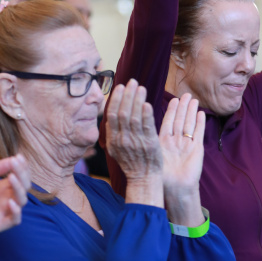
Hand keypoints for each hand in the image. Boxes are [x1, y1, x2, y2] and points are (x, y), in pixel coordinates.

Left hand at [0, 152, 29, 235]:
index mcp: (6, 186)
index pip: (22, 175)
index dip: (23, 166)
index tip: (18, 156)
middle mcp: (10, 197)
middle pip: (25, 185)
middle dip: (22, 173)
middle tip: (15, 162)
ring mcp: (7, 210)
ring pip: (22, 200)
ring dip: (19, 188)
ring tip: (11, 177)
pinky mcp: (2, 223)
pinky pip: (15, 219)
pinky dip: (16, 212)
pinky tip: (10, 202)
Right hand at [105, 80, 162, 199]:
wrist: (143, 178)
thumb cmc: (131, 161)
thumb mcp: (117, 148)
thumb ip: (114, 131)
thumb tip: (112, 112)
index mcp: (113, 140)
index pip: (112, 115)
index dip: (116, 99)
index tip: (120, 87)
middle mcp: (122, 140)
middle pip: (123, 113)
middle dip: (127, 95)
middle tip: (132, 82)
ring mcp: (135, 142)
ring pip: (134, 117)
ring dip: (137, 100)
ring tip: (141, 88)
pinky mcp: (149, 144)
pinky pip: (146, 127)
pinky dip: (146, 115)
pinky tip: (147, 103)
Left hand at [159, 94, 204, 227]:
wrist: (176, 189)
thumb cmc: (162, 178)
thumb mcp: (152, 157)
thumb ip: (147, 144)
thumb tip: (134, 133)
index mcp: (164, 142)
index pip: (168, 122)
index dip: (170, 110)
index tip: (173, 99)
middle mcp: (176, 141)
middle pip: (180, 120)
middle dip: (182, 107)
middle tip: (185, 94)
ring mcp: (187, 144)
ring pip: (189, 123)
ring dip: (191, 111)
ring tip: (193, 99)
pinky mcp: (197, 149)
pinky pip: (198, 133)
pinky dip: (200, 123)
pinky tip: (201, 113)